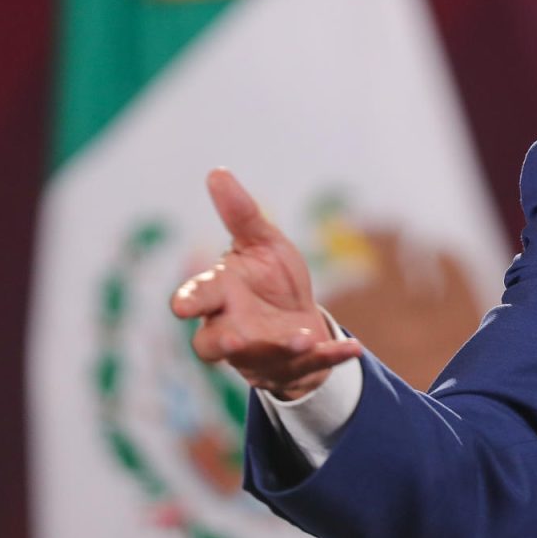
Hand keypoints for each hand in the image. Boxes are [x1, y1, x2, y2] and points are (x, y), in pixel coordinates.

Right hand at [171, 168, 360, 400]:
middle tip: (234, 340)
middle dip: (223, 342)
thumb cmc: (268, 278)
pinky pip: (313, 366)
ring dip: (282, 349)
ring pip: (262, 357)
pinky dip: (332, 356)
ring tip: (303, 338)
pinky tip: (354, 347)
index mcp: (219, 296)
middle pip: (212, 343)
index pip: (195, 298)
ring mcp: (261, 353)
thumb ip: (241, 214)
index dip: (188, 301)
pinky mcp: (294, 366)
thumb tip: (217, 171)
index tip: (182, 306)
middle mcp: (231, 329)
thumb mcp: (262, 243)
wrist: (296, 315)